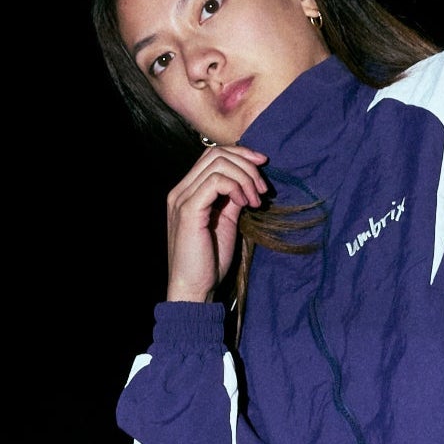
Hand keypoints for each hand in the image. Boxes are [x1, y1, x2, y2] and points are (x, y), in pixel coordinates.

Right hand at [165, 143, 267, 302]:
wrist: (194, 289)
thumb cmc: (209, 262)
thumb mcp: (225, 223)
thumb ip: (231, 200)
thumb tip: (247, 182)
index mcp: (187, 192)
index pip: (212, 156)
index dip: (241, 155)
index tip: (262, 167)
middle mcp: (180, 191)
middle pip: (216, 154)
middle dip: (246, 164)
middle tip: (263, 188)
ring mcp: (182, 199)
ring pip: (218, 163)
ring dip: (245, 177)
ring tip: (256, 200)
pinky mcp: (188, 209)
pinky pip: (217, 181)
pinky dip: (237, 187)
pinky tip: (245, 204)